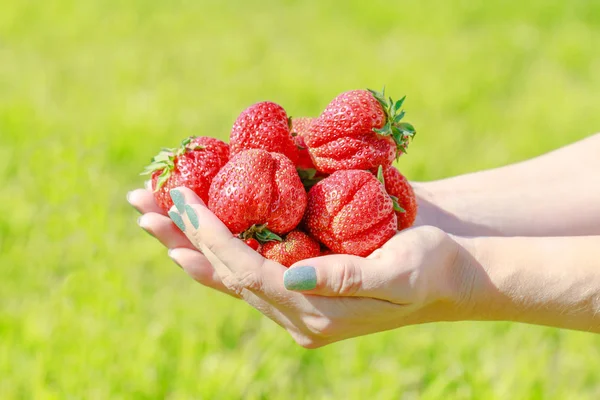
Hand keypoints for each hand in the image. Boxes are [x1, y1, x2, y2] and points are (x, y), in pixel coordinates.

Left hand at [126, 182, 446, 297]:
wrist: (452, 270)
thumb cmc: (432, 265)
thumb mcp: (399, 271)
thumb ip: (345, 278)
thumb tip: (290, 276)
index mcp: (317, 315)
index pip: (249, 274)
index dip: (213, 238)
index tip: (182, 202)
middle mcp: (298, 311)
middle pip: (226, 274)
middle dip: (184, 239)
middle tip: (143, 206)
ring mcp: (296, 297)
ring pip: (229, 270)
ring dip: (190, 241)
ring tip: (152, 215)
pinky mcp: (301, 278)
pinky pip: (248, 262)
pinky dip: (219, 242)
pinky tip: (196, 226)